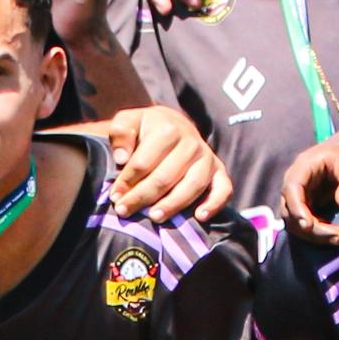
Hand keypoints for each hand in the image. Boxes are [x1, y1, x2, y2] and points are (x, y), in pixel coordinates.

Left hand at [98, 104, 234, 220]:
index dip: (127, 181)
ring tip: (154, 217)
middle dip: (143, 196)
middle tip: (124, 211)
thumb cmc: (146, 129)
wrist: (173, 124)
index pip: (144, 162)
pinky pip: (223, 189)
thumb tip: (122, 158)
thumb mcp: (128, 122)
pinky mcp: (219, 171)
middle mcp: (192, 143)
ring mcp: (207, 158)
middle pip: (166, 176)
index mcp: (168, 129)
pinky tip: (200, 217)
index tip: (115, 196)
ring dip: (173, 204)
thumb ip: (121, 133)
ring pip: (193, 185)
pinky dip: (214, 204)